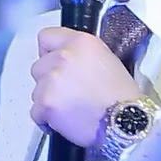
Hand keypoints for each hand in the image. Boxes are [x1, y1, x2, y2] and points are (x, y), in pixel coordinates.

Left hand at [31, 27, 142, 146]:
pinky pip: (35, 112)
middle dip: (48, 80)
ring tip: (70, 109)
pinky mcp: (46, 102)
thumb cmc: (122, 97)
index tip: (53, 62)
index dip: (48, 52)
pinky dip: (46, 119)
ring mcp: (52, 80)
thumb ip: (81, 54)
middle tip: (67, 92)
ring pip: (36, 90)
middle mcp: (64, 56)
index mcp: (81, 42)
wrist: (125, 123)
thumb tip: (65, 59)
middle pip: (38, 66)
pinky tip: (64, 121)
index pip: (46, 37)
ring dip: (48, 100)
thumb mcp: (107, 60)